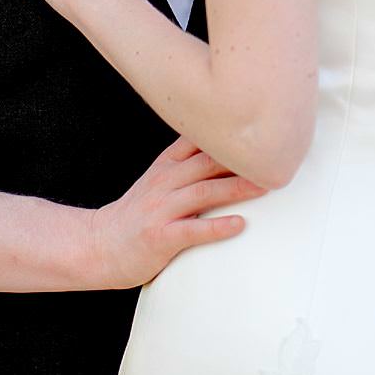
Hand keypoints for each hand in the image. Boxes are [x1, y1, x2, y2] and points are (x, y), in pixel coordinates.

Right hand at [83, 135, 264, 287]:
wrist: (97, 246)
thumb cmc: (138, 214)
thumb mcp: (160, 179)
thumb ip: (189, 163)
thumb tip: (232, 147)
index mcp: (167, 166)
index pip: (199, 140)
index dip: (229, 133)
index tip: (262, 128)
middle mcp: (164, 183)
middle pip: (208, 163)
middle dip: (243, 159)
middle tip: (277, 157)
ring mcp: (160, 209)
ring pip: (203, 192)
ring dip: (237, 188)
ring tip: (266, 186)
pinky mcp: (160, 237)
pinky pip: (192, 230)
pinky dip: (217, 227)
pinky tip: (239, 224)